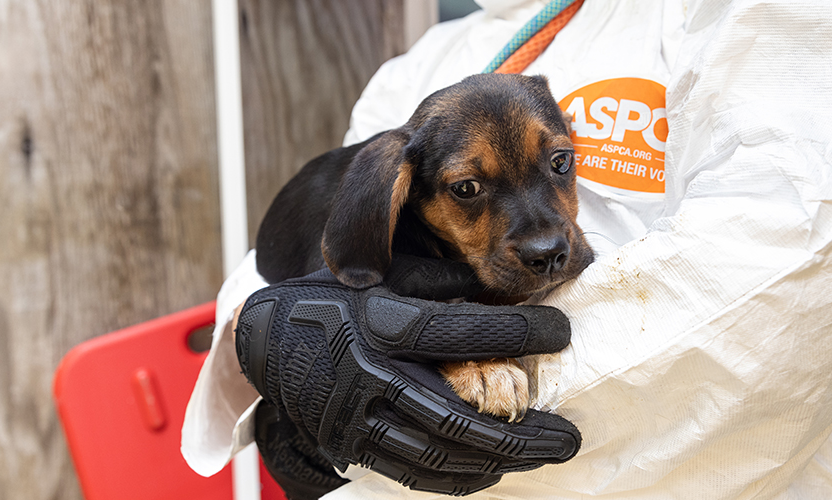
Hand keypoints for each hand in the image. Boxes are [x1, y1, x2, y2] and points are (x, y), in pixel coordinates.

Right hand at [236, 256, 580, 495]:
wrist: (264, 341)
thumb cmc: (333, 302)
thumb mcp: (383, 276)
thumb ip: (439, 281)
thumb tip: (500, 286)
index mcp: (382, 321)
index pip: (463, 330)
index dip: (519, 333)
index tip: (563, 332)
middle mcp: (371, 372)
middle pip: (458, 416)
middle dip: (522, 433)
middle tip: (567, 436)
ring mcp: (358, 415)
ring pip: (439, 452)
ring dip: (499, 460)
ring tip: (543, 455)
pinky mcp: (351, 443)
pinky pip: (413, 470)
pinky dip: (459, 476)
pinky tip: (492, 470)